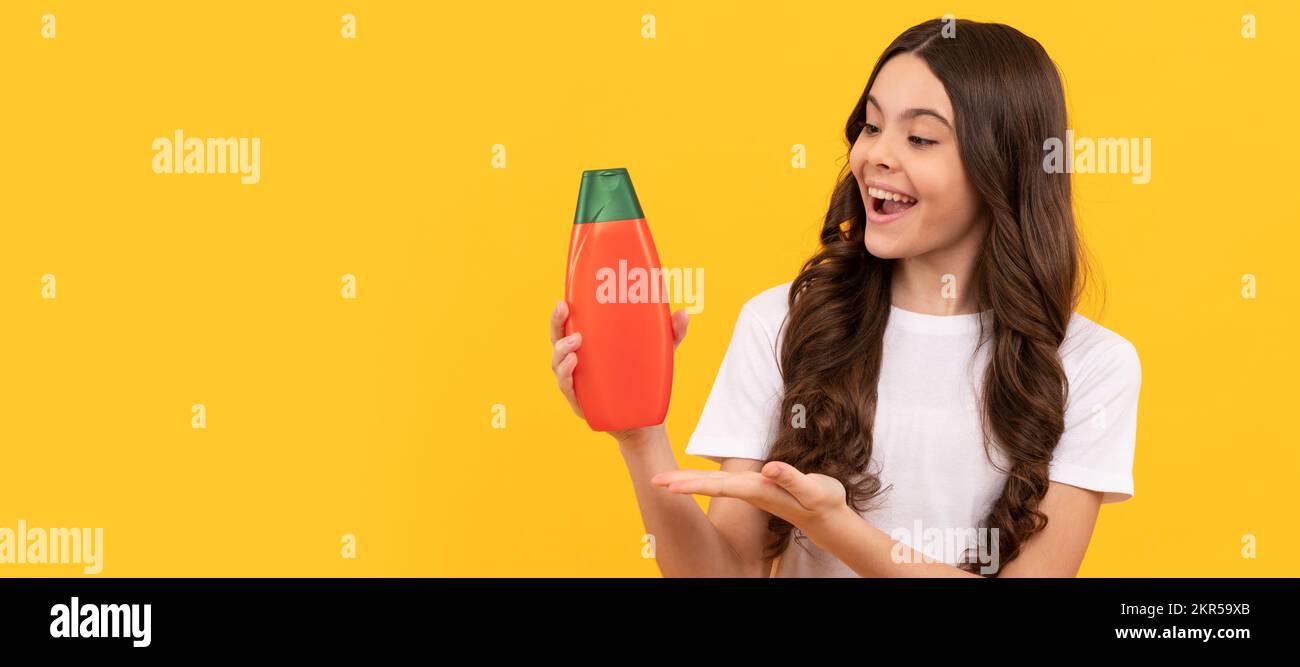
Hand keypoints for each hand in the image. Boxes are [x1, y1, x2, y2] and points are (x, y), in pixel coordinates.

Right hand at [549, 299, 689, 439]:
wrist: (644, 422)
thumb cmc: (645, 381)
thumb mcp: (660, 354)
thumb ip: (672, 333)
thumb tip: (684, 312)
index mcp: (589, 348)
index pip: (569, 326)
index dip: (561, 312)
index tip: (564, 298)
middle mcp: (577, 364)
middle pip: (557, 341)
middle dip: (556, 323)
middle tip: (564, 308)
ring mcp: (577, 384)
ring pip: (558, 363)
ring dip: (562, 349)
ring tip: (577, 340)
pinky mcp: (580, 403)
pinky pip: (567, 387)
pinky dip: (566, 374)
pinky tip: (574, 363)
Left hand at [651, 461, 849, 533]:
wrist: (828, 519)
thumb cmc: (821, 502)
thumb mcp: (813, 490)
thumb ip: (791, 479)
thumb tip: (768, 469)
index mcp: (758, 490)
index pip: (719, 485)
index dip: (692, 484)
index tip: (668, 484)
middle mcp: (749, 490)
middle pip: (709, 484)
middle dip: (681, 483)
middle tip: (653, 480)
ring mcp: (751, 491)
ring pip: (714, 483)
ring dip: (688, 481)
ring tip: (665, 480)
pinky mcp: (756, 488)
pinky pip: (723, 483)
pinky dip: (704, 480)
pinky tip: (690, 480)